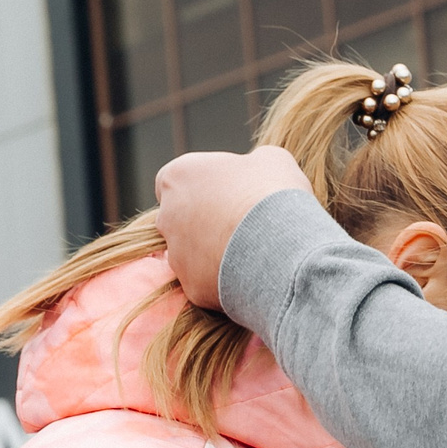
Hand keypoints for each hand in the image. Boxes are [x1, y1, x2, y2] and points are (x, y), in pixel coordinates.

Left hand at [151, 146, 312, 308]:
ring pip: (191, 254)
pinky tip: (252, 275)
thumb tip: (257, 170)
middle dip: (203, 221)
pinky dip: (225, 280)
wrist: (280, 245)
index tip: (225, 193)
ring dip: (214, 252)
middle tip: (239, 223)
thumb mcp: (271, 159)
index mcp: (178, 176)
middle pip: (179, 218)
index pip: (175, 180)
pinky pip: (207, 283)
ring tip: (252, 252)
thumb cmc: (272, 192)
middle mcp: (166, 216)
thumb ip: (251, 163)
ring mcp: (177, 255)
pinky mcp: (192, 288)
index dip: (201, 186)